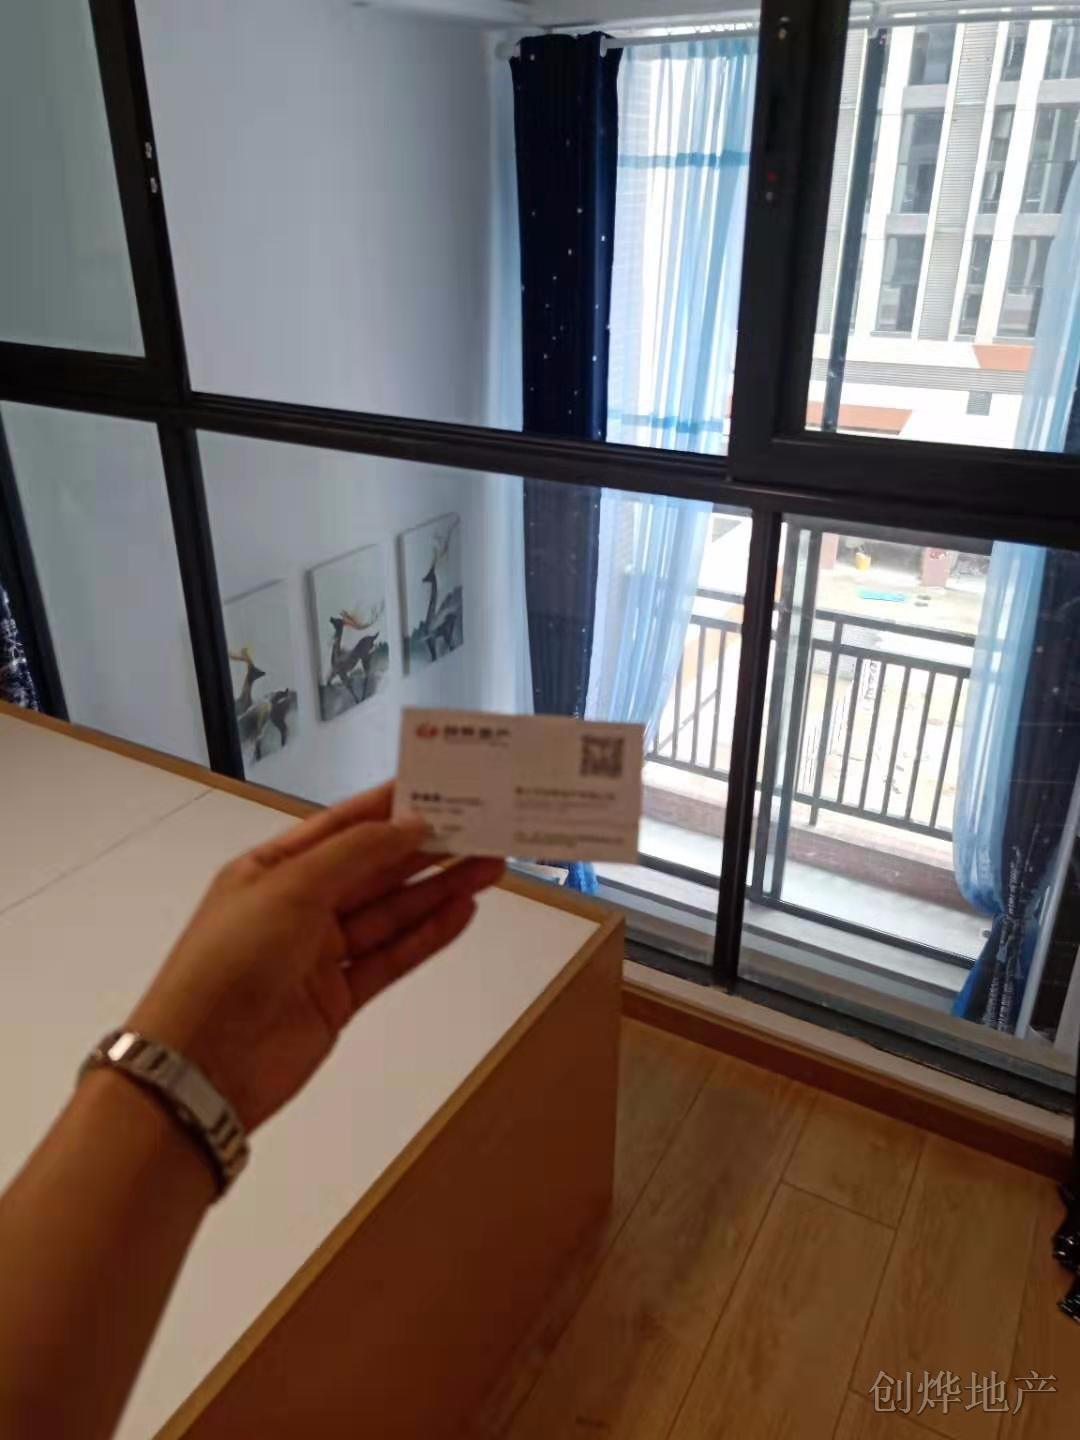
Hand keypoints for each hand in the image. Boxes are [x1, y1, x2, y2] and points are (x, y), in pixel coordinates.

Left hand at [126, 783, 503, 1131]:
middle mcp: (298, 904)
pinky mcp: (340, 996)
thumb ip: (356, 855)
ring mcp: (320, 953)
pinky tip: (463, 911)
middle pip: (374, 868)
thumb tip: (411, 825)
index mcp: (272, 867)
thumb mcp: (290, 889)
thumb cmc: (233, 960)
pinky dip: (428, 935)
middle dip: (427, 847)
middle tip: (483, 825)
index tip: (439, 784)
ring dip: (439, 888)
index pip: (341, 825)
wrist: (203, 1066)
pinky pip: (392, 957)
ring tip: (491, 865)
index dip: (390, 805)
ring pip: (391, 912)